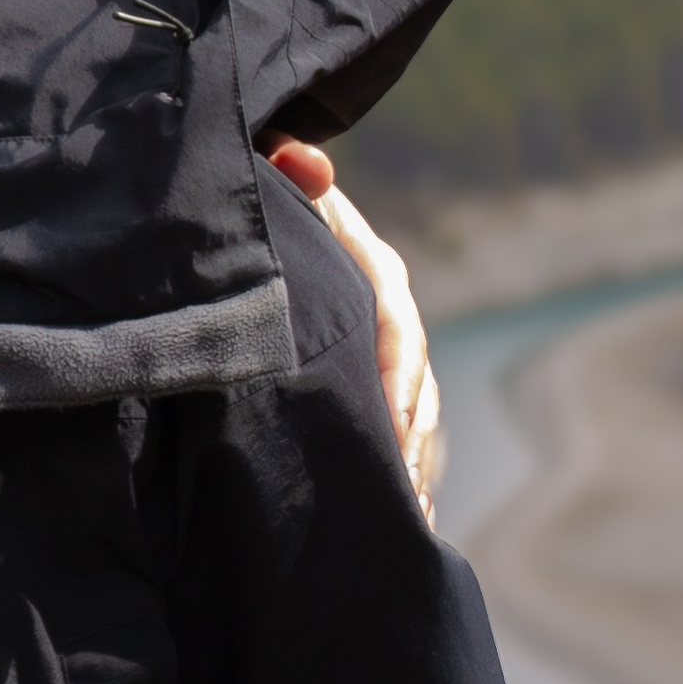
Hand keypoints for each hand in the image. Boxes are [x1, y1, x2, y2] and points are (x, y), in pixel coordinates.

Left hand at [267, 139, 443, 520]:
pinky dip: (402, 475)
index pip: (396, 320)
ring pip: (415, 414)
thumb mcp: (272, 178)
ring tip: (407, 520)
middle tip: (400, 490)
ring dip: (414, 464)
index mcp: (373, 269)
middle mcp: (391, 315)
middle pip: (415, 380)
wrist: (273, 219)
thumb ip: (287, 164)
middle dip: (410, 436)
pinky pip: (398, 434)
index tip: (390, 421)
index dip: (396, 371)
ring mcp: (387, 355)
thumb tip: (304, 159)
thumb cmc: (267, 198)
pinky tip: (404, 523)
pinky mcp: (375, 384)